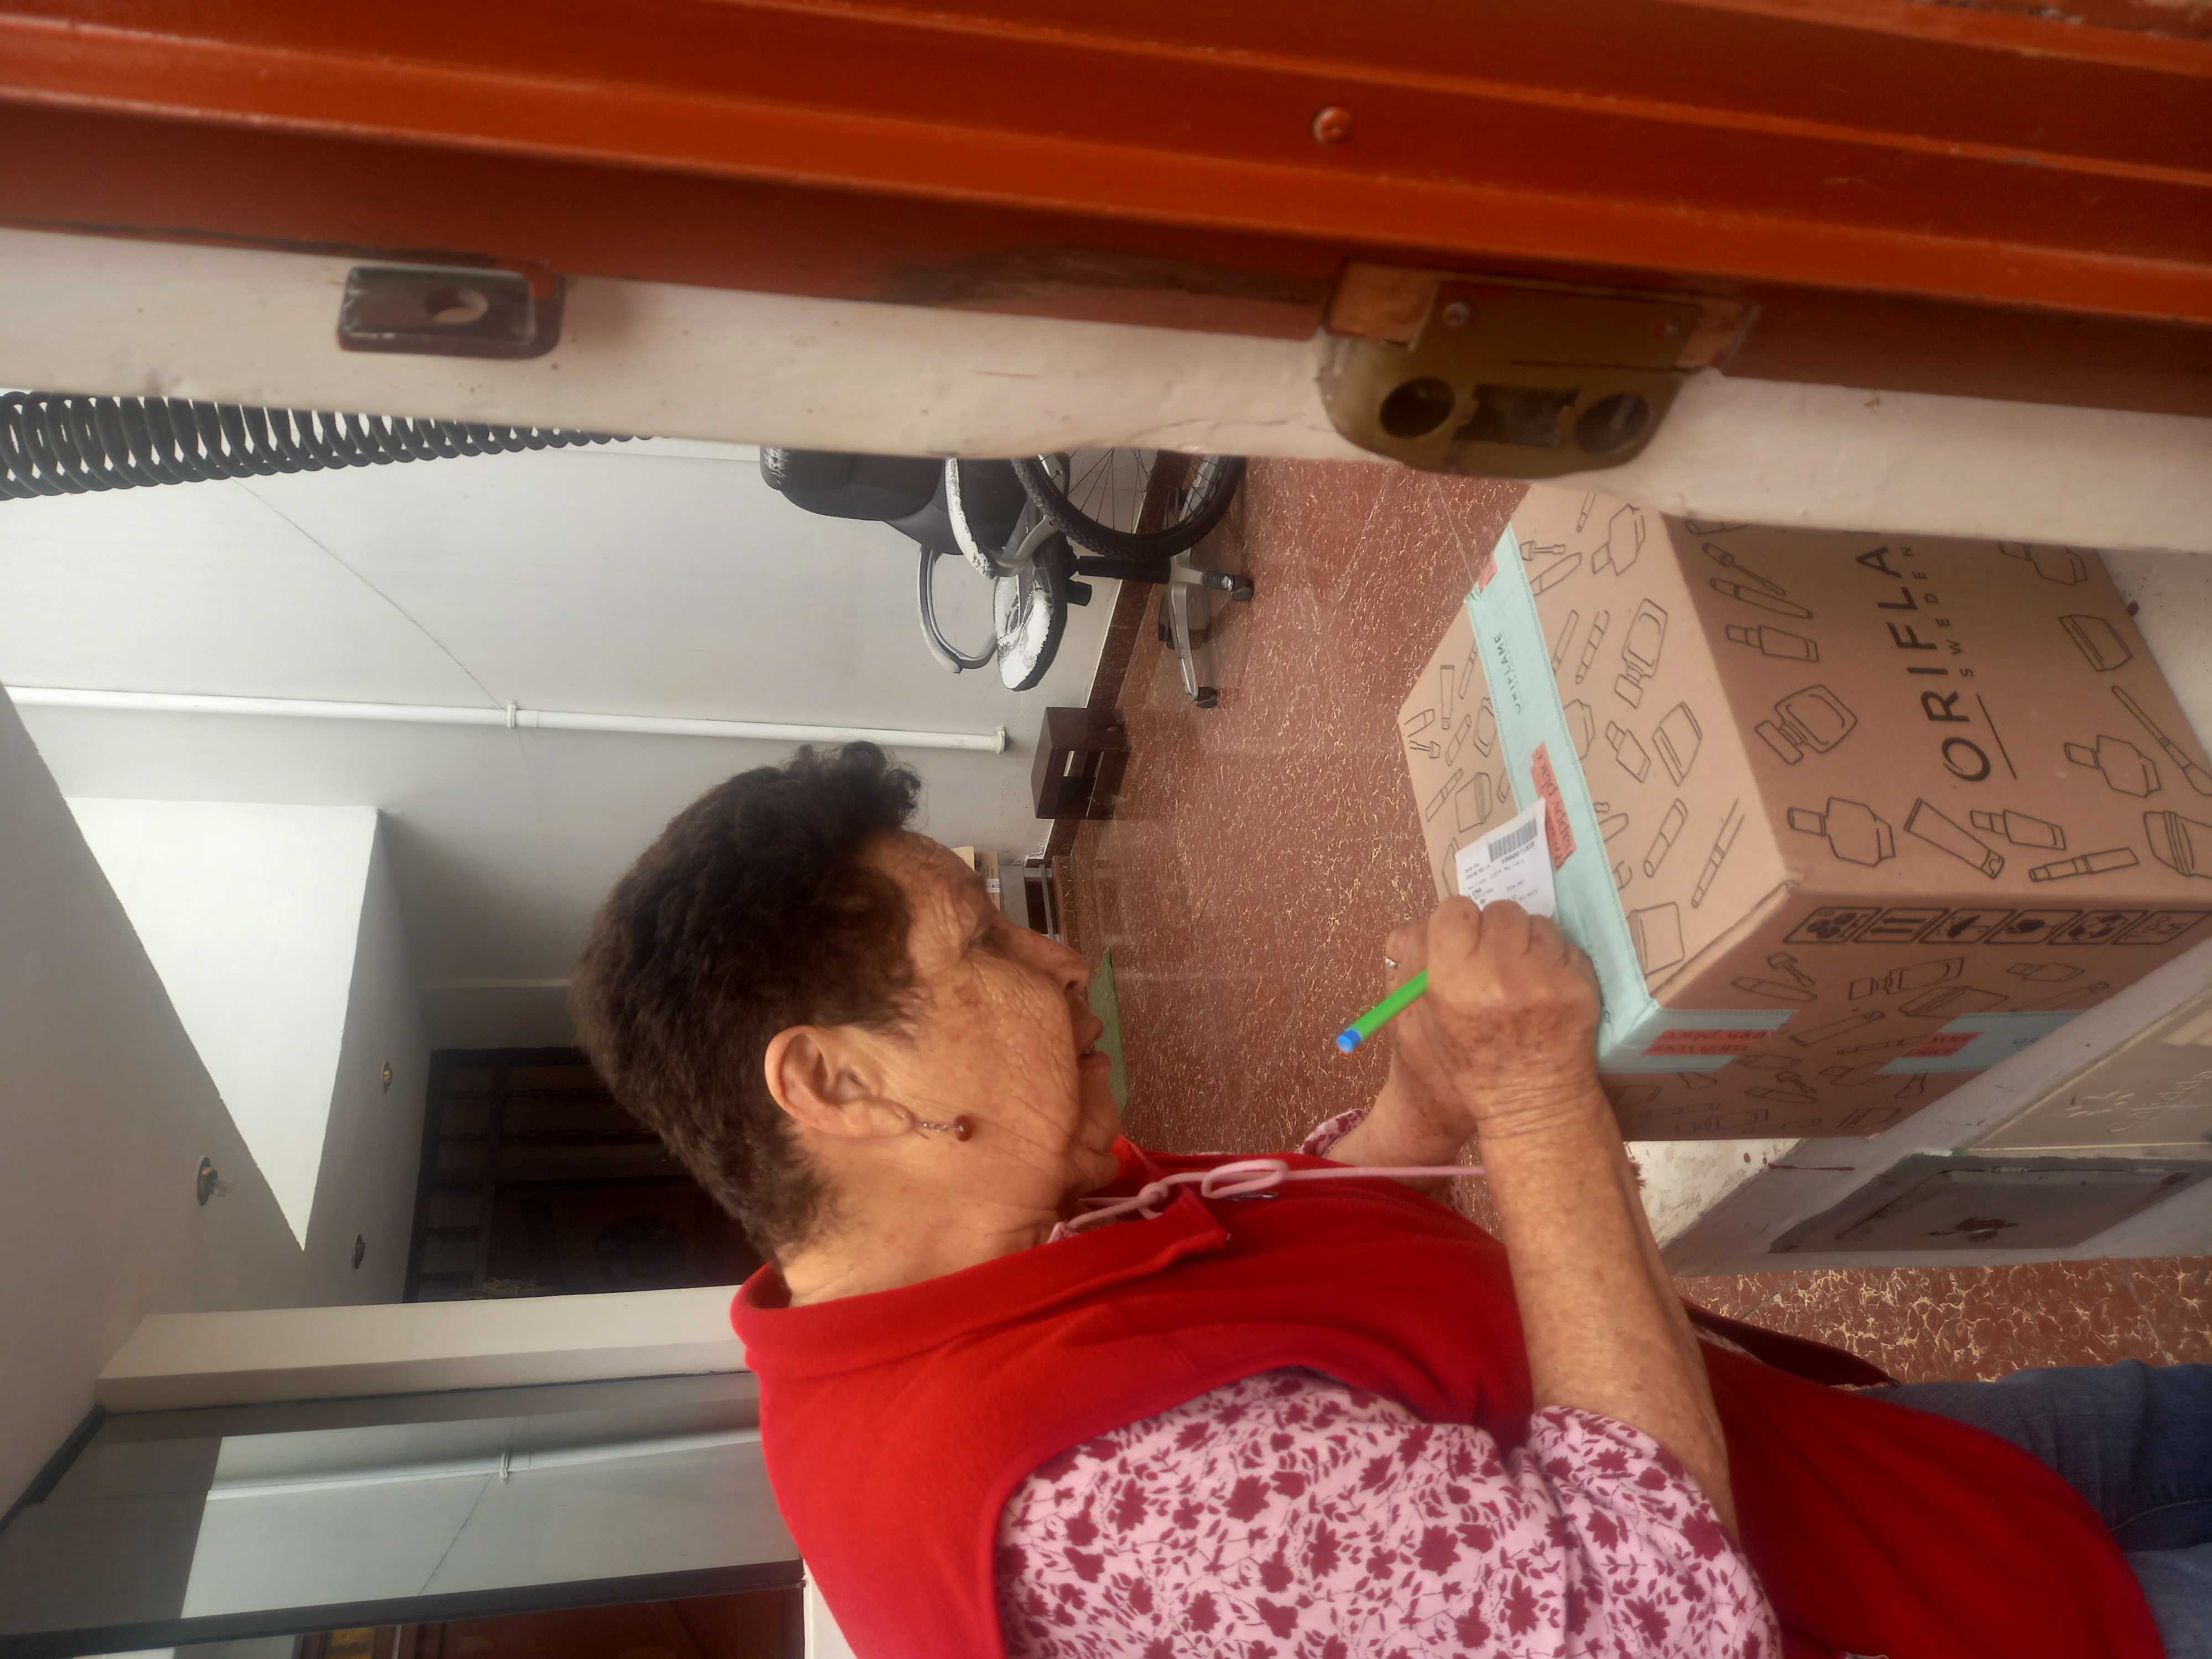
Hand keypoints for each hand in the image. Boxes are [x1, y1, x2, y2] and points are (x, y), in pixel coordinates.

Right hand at [1389, 898, 1603, 1139]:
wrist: (1527, 1106)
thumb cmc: (1466, 1064)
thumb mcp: (1419, 1020)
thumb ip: (1414, 966)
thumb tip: (1424, 925)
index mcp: (1453, 981)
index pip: (1456, 910)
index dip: (1460, 924)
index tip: (1464, 941)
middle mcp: (1499, 975)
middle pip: (1501, 911)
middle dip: (1497, 931)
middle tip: (1496, 960)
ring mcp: (1545, 981)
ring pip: (1539, 924)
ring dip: (1531, 943)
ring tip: (1524, 978)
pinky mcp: (1579, 988)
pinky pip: (1568, 947)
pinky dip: (1558, 962)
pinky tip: (1547, 990)